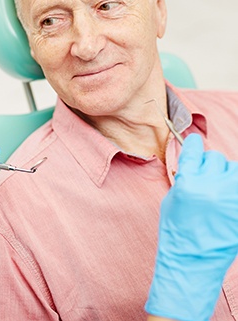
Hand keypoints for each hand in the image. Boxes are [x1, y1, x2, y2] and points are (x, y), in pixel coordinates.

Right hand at [145, 133, 237, 320]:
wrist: (192, 261)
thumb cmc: (177, 231)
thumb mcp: (172, 198)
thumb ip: (185, 176)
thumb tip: (196, 159)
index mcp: (187, 184)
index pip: (194, 150)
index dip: (193, 144)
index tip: (194, 143)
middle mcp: (211, 188)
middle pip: (215, 158)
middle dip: (209, 166)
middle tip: (206, 180)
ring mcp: (230, 199)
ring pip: (233, 168)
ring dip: (226, 175)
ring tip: (219, 191)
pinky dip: (233, 188)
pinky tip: (227, 198)